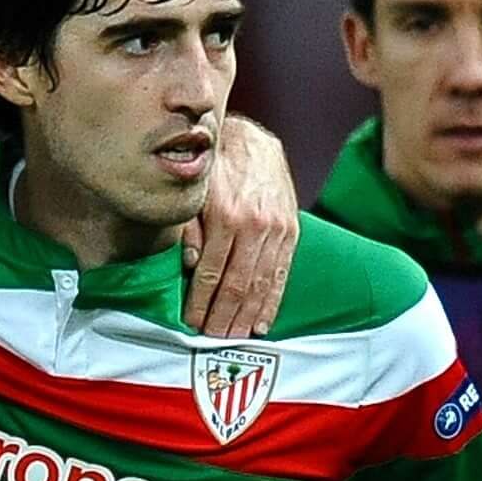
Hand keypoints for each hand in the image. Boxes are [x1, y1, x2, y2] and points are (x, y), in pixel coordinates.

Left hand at [179, 115, 300, 337]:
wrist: (252, 140)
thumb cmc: (215, 166)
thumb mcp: (194, 191)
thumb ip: (190, 226)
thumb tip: (190, 264)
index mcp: (226, 216)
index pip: (210, 273)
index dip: (200, 303)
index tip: (191, 324)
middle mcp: (255, 225)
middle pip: (237, 285)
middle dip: (223, 317)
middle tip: (212, 340)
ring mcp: (277, 230)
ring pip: (260, 284)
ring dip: (246, 316)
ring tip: (234, 337)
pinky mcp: (291, 231)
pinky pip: (281, 273)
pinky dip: (271, 301)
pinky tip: (261, 323)